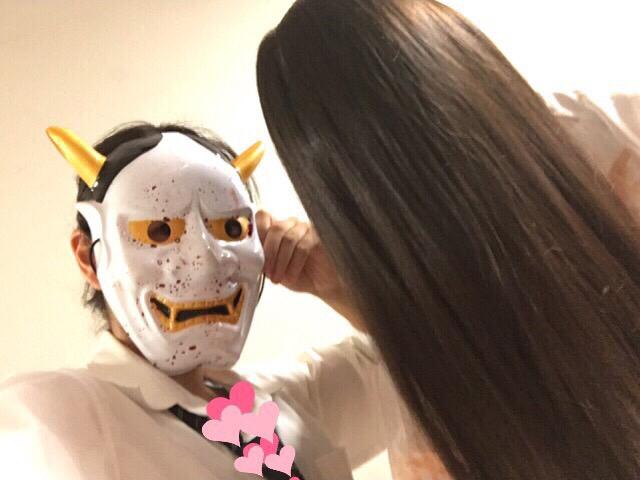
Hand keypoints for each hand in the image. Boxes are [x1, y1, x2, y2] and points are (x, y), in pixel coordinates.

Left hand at [255, 210, 365, 330]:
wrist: (324, 286)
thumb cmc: (300, 275)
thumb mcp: (275, 269)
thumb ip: (262, 259)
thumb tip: (247, 256)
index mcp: (279, 229)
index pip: (264, 217)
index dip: (257, 231)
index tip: (253, 250)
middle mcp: (293, 224)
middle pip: (276, 228)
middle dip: (269, 252)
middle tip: (267, 271)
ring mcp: (307, 229)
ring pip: (288, 237)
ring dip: (280, 261)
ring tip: (278, 277)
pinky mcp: (320, 237)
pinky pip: (303, 246)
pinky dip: (294, 264)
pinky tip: (292, 276)